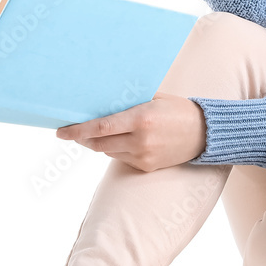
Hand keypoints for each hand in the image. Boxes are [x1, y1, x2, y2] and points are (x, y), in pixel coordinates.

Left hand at [56, 91, 206, 171]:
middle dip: (83, 138)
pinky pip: (121, 158)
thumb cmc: (178, 110)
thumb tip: (100, 102)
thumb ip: (129, 102)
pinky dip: (116, 149)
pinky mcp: (146, 166)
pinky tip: (122, 140)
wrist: (204, 133)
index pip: (100, 127)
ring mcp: (143, 156)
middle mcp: (140, 140)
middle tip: (73, 131)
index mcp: (141, 119)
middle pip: (98, 143)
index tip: (61, 131)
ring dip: (99, 143)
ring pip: (107, 152)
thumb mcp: (154, 98)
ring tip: (99, 133)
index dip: (77, 131)